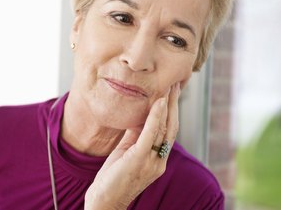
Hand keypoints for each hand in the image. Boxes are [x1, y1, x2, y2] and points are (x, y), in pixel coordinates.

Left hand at [85, 83, 180, 209]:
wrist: (104, 203)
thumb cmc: (114, 178)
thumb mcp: (127, 152)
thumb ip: (136, 135)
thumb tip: (140, 114)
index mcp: (158, 159)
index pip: (169, 131)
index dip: (172, 111)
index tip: (173, 93)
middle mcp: (160, 160)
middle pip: (171, 128)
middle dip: (174, 104)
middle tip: (176, 83)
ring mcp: (152, 161)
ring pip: (164, 129)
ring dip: (168, 105)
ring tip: (170, 87)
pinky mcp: (139, 160)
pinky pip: (150, 134)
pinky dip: (155, 117)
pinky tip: (159, 102)